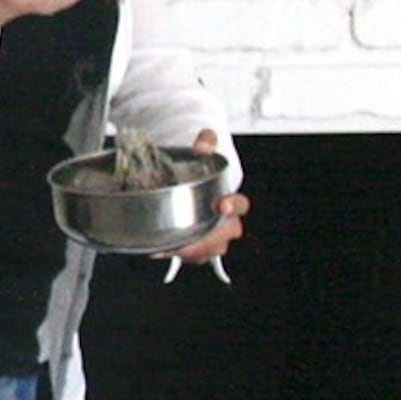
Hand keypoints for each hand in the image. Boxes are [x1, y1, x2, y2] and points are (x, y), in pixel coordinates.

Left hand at [167, 128, 248, 265]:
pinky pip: (191, 258)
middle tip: (189, 236)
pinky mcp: (197, 250)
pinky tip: (159, 248)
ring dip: (189, 250)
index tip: (222, 203)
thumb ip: (205, 145)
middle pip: (223, 238)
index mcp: (231, 202)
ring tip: (169, 244)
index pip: (241, 205)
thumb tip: (205, 141)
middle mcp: (225, 225)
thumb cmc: (200, 177)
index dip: (233, 205)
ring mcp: (212, 240)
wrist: (190, 192)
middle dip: (207, 239)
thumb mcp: (201, 158)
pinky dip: (175, 254)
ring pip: (206, 252)